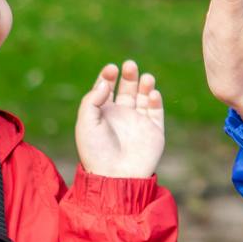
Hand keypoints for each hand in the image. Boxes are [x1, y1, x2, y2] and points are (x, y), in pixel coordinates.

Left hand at [74, 60, 165, 176]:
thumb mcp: (86, 122)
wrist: (116, 176)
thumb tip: (107, 82)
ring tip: (145, 77)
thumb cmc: (96, 151)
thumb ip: (93, 99)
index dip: (108, 76)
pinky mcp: (154, 131)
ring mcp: (138, 123)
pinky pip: (156, 111)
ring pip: (143, 97)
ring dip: (144, 84)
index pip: (106, 88)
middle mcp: (121, 116)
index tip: (111, 69)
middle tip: (130, 65)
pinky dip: (155, 100)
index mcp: (102, 114)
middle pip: (127, 88)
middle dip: (129, 75)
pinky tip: (152, 94)